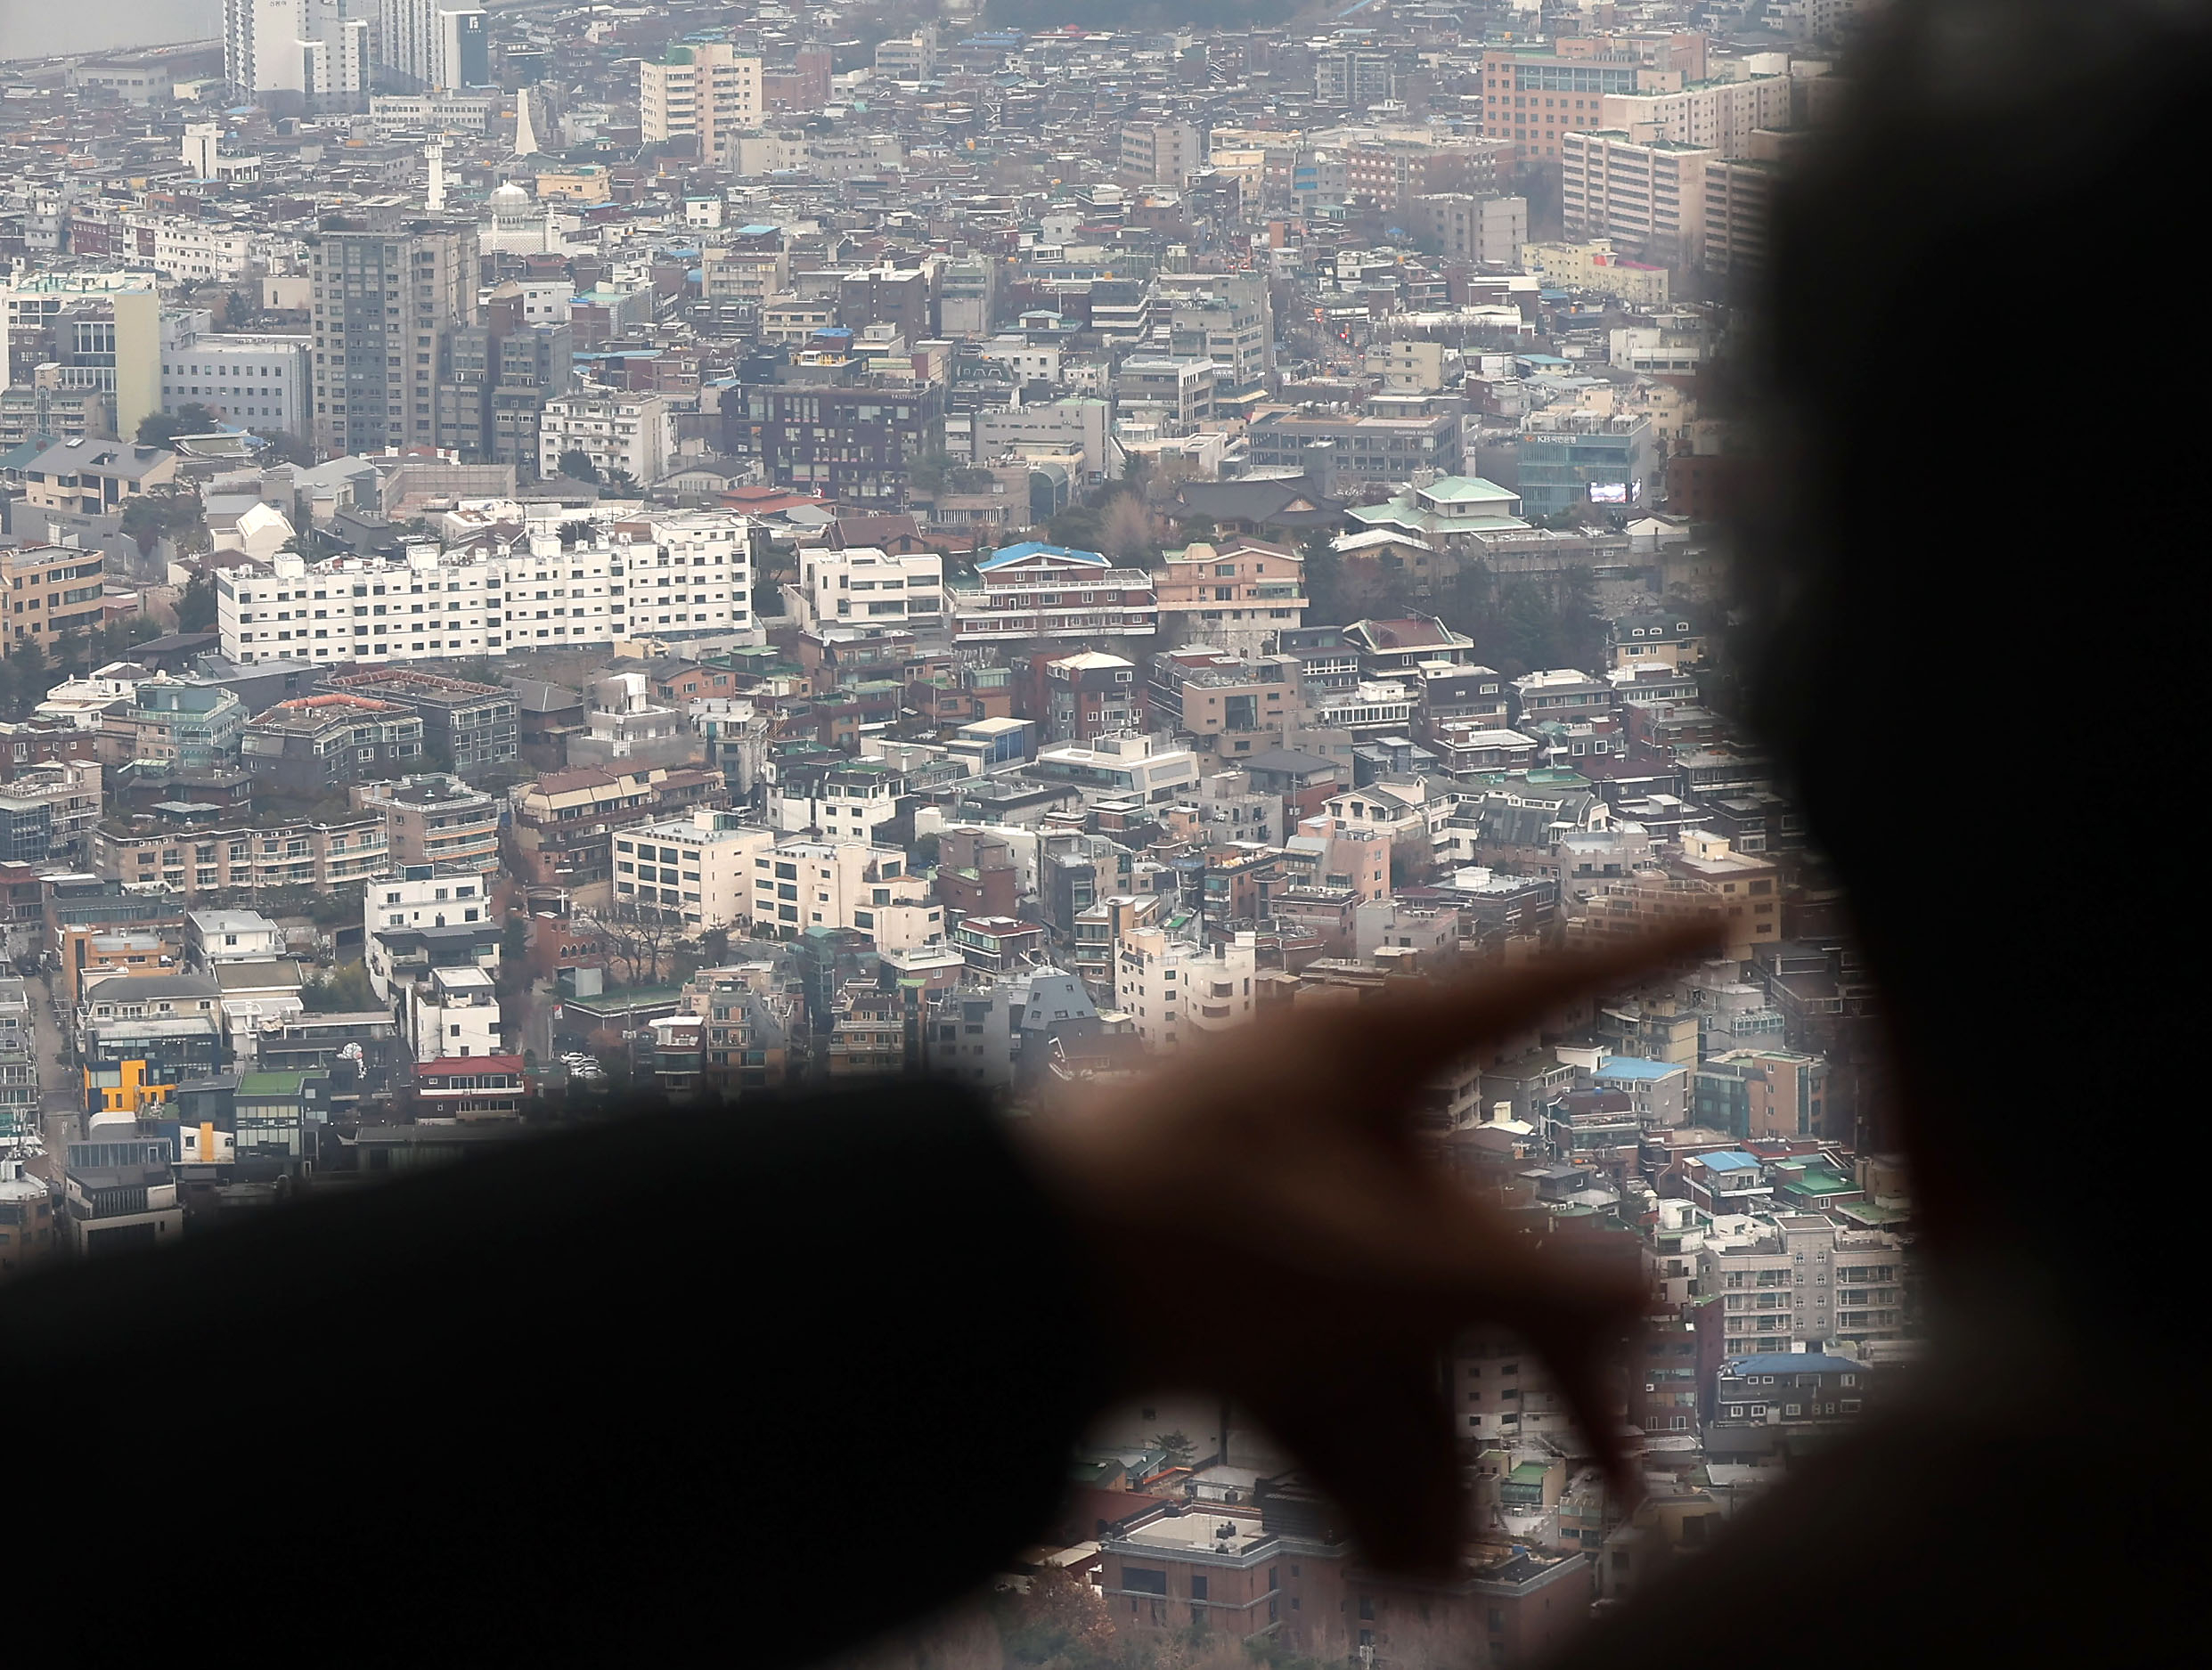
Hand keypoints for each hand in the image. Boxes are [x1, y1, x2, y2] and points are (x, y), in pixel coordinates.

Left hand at [1010, 927, 1719, 1573]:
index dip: (1646, 953)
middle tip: (1623, 1486)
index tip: (1738, 900)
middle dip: (1545, 1384)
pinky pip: (1312, 1370)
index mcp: (1365, 1050)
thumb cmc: (1168, 1234)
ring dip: (1429, 1457)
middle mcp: (1328, 1118)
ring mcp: (1269, 1207)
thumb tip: (1647, 1292)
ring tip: (1434, 1575)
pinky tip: (1378, 1564)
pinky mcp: (1212, 1292)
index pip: (1541, 989)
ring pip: (1395, 1335)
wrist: (975, 1294)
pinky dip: (1346, 1456)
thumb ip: (1520, 1287)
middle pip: (1479, 1246)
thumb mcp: (1372, 1268)